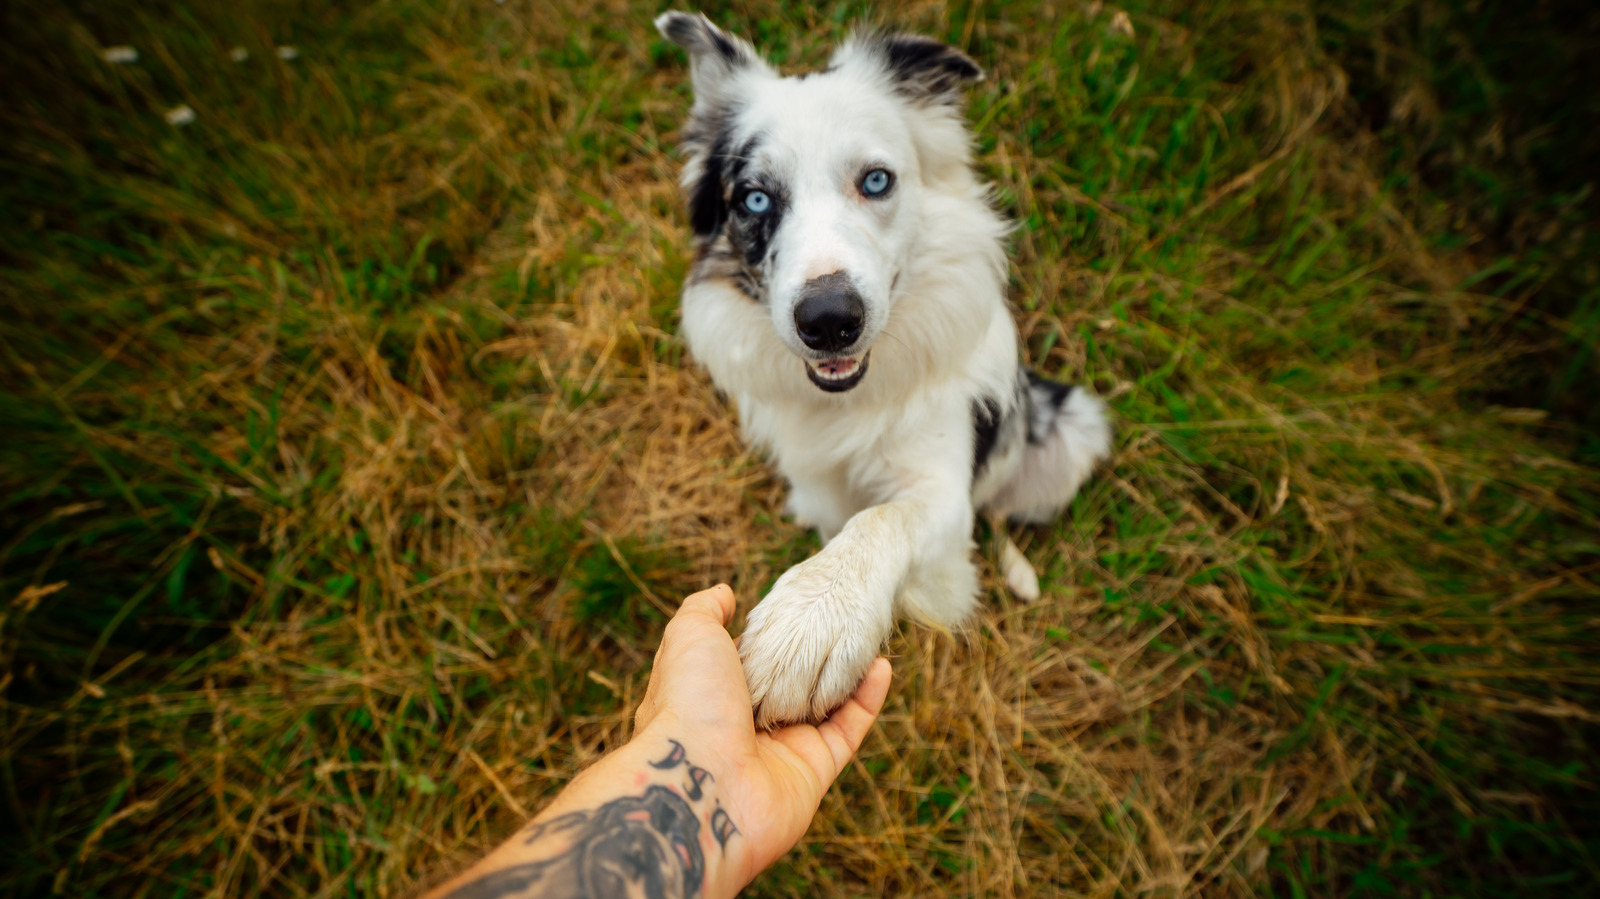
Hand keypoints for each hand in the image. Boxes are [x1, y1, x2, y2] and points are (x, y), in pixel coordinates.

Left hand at [632, 584, 891, 885]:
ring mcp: (781, 749)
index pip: (753, 662)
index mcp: (715, 695)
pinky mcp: (814, 771)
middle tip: (841, 620)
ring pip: (824, 705)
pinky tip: (881, 666)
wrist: (699, 779)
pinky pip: (847, 730)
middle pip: (791, 683)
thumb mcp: (689, 636)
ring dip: (847, 673)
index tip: (798, 611)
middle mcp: (747, 725)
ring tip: (866, 636)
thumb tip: (726, 593)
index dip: (774, 638)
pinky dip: (867, 700)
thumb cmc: (690, 702)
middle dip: (814, 655)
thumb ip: (706, 610)